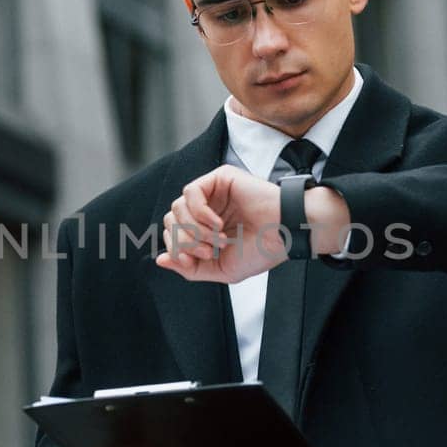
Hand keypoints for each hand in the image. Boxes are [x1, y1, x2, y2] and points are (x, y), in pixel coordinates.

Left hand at [155, 164, 350, 282]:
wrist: (285, 234)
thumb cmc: (260, 251)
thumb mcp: (219, 269)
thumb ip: (189, 268)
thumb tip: (160, 260)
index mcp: (205, 228)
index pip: (173, 233)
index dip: (177, 248)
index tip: (199, 258)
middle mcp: (207, 208)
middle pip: (171, 220)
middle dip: (186, 240)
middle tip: (209, 250)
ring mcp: (213, 192)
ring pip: (177, 207)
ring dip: (195, 229)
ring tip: (219, 238)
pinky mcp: (220, 178)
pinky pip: (190, 192)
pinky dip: (199, 212)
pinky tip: (218, 223)